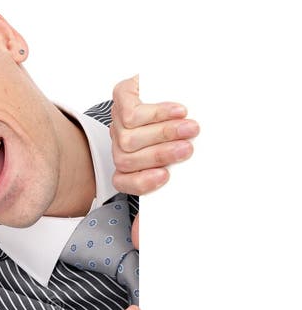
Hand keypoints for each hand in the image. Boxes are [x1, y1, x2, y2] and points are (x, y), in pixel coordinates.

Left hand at [110, 74, 199, 194]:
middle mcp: (121, 143)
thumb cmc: (180, 123)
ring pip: (129, 139)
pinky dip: (156, 114)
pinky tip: (178, 111)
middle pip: (127, 160)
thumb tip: (148, 228)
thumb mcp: (179, 157)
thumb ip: (169, 189)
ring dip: (164, 134)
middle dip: (161, 155)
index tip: (165, 177)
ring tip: (190, 128)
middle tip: (188, 149)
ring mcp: (118, 119)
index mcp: (130, 161)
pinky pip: (131, 114)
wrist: (179, 81)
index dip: (141, 183)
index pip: (123, 181)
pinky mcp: (122, 96)